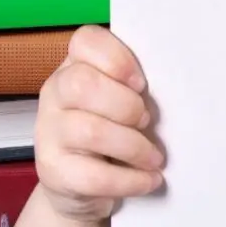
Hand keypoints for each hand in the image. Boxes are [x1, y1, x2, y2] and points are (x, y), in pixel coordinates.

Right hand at [33, 24, 163, 222]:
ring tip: (155, 158)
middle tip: (148, 121)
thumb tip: (176, 84)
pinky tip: (149, 180)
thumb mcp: (123, 99)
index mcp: (76, 66)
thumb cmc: (114, 129)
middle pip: (82, 84)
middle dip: (126, 104)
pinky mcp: (54, 173)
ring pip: (91, 131)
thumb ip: (136, 85)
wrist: (81, 186)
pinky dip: (130, 180)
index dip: (117, 58)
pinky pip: (93, 176)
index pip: (85, 40)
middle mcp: (55, 94)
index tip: (142, 83)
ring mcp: (49, 133)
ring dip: (135, 146)